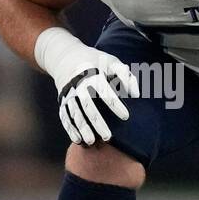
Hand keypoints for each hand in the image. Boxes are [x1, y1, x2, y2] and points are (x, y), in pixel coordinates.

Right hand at [34, 28, 139, 145]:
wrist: (65, 57)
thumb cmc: (95, 61)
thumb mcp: (111, 61)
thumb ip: (125, 75)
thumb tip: (136, 94)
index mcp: (92, 73)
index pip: (104, 91)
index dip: (115, 104)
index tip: (126, 117)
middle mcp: (78, 85)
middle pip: (88, 106)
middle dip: (97, 122)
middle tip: (108, 137)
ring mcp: (68, 94)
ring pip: (75, 113)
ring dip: (82, 128)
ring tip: (91, 142)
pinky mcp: (62, 101)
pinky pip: (65, 116)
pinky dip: (70, 128)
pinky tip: (78, 140)